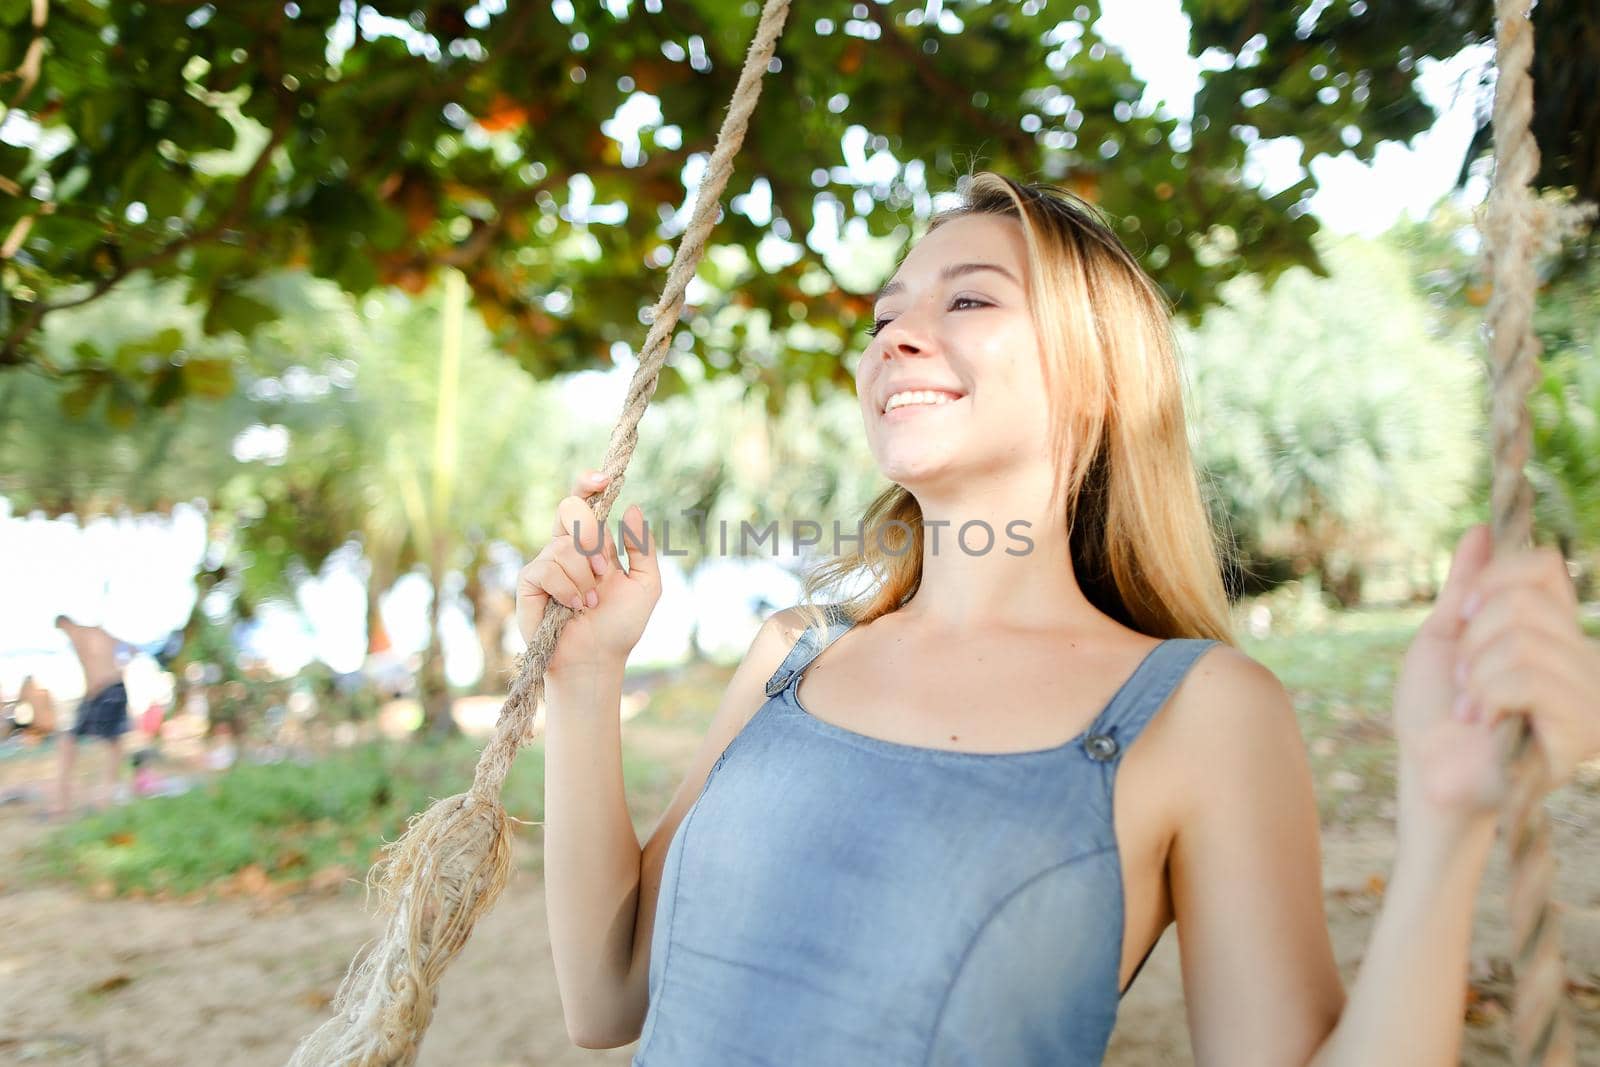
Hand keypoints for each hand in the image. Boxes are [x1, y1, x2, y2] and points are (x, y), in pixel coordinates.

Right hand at [516, 470, 659, 679]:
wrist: (597, 659)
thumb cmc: (621, 625)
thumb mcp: (646, 584)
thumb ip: (643, 548)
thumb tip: (633, 507)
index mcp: (594, 543)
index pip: (585, 501)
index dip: (588, 484)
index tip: (604, 479)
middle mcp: (567, 547)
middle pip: (570, 508)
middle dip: (591, 534)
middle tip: (603, 568)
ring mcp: (546, 563)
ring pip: (565, 545)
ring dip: (584, 576)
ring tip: (590, 602)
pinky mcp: (529, 582)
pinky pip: (548, 568)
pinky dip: (567, 588)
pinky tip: (573, 606)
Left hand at [1393, 523, 1599, 830]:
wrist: (1427, 770)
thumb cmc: (1435, 709)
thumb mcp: (1444, 636)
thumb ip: (1465, 586)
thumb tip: (1482, 530)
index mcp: (1552, 629)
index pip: (1543, 566)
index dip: (1494, 580)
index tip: (1462, 614)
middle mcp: (1583, 657)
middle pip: (1524, 603)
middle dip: (1474, 639)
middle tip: (1466, 679)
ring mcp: (1589, 696)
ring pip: (1524, 642)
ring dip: (1477, 675)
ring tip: (1474, 707)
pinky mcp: (1582, 734)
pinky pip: (1530, 681)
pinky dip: (1489, 697)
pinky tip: (1485, 724)